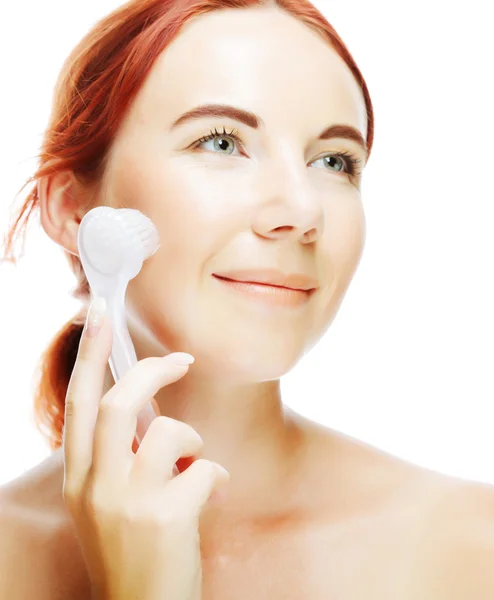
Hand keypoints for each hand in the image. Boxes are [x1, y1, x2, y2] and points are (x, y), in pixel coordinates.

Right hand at [62, 297, 229, 599]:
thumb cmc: (133, 549)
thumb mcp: (109, 501)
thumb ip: (120, 456)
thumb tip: (151, 411)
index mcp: (80, 478)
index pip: (78, 402)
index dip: (89, 353)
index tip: (98, 312)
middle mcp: (96, 486)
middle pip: (117, 403)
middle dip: (153, 372)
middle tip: (181, 360)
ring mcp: (128, 503)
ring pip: (166, 431)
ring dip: (191, 438)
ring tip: (195, 462)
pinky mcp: (165, 519)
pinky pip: (204, 468)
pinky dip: (216, 474)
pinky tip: (214, 492)